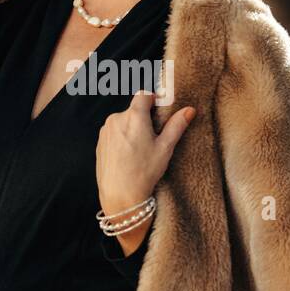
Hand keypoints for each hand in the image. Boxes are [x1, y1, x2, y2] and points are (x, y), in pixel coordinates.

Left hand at [95, 90, 194, 252]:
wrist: (120, 195)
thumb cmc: (144, 171)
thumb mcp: (165, 148)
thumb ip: (177, 125)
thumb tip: (189, 110)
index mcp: (134, 116)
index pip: (143, 95)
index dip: (153, 99)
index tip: (159, 109)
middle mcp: (116, 119)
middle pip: (133, 110)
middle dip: (143, 119)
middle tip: (153, 138)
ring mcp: (106, 131)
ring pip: (123, 122)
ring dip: (132, 129)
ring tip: (140, 151)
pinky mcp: (100, 142)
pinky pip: (114, 134)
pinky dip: (122, 139)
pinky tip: (128, 157)